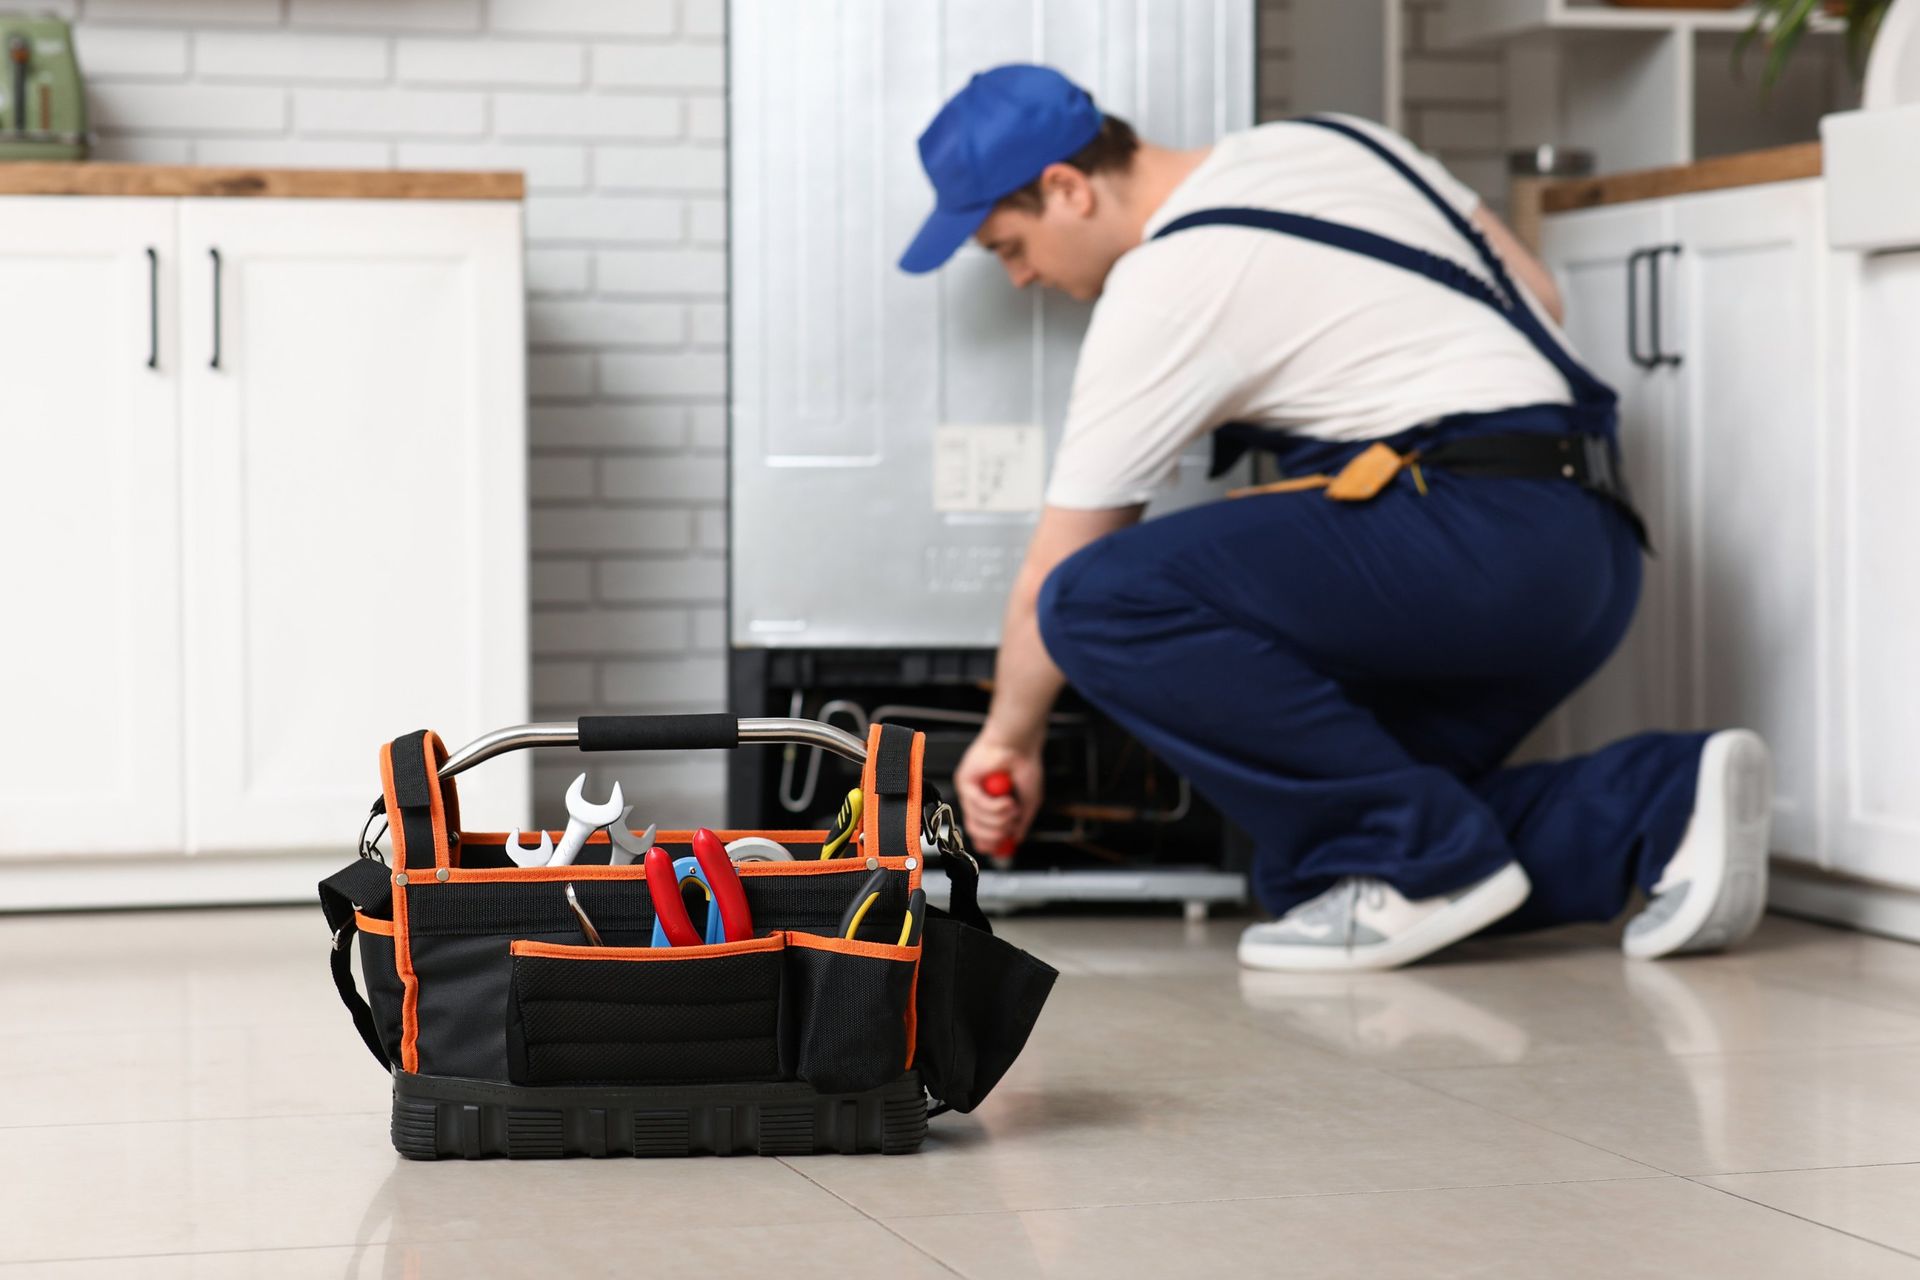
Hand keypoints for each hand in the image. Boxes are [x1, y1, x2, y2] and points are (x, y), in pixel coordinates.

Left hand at [954, 734, 1044, 853]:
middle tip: (1011, 826)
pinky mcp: (964, 781)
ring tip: (1012, 805)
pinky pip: (976, 805)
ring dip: (999, 818)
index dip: (990, 843)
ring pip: (977, 821)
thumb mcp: (1029, 801)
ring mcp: (969, 791)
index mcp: (988, 804)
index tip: (1002, 847)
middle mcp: (976, 799)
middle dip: (997, 834)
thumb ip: (1022, 822)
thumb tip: (1016, 839)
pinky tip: (1006, 799)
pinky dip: (994, 806)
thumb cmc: (1024, 765)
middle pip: (976, 832)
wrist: (1019, 744)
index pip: (980, 833)